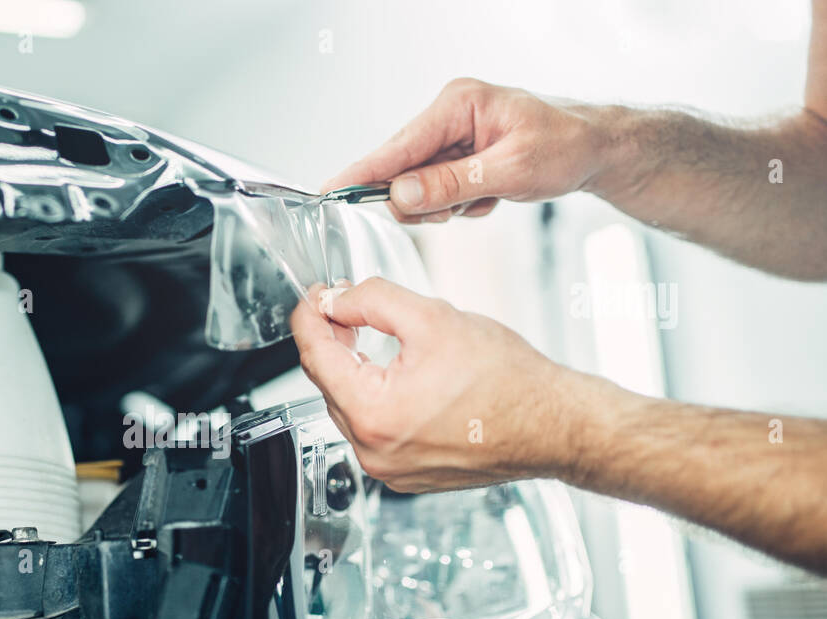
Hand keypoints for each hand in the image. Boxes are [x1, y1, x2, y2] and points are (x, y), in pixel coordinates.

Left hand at [291, 278, 593, 491]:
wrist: (555, 425)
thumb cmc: (510, 382)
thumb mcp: (433, 318)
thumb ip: (372, 301)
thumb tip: (335, 300)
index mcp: (374, 414)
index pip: (315, 358)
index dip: (309, 319)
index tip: (312, 298)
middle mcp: (374, 451)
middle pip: (330, 385)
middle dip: (334, 342)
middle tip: (345, 308)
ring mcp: (389, 469)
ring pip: (351, 408)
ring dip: (356, 371)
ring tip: (374, 338)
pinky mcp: (405, 474)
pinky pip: (374, 430)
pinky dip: (378, 399)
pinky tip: (399, 376)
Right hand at [322, 78, 608, 223]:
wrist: (598, 149)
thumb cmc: (567, 146)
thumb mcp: (511, 170)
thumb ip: (451, 184)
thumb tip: (400, 195)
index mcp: (458, 104)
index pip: (397, 146)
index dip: (362, 173)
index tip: (329, 192)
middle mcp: (450, 114)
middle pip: (403, 169)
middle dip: (425, 199)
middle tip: (463, 206)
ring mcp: (453, 135)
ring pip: (419, 186)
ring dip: (448, 205)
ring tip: (487, 197)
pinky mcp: (459, 154)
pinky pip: (438, 191)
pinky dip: (461, 204)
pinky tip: (490, 196)